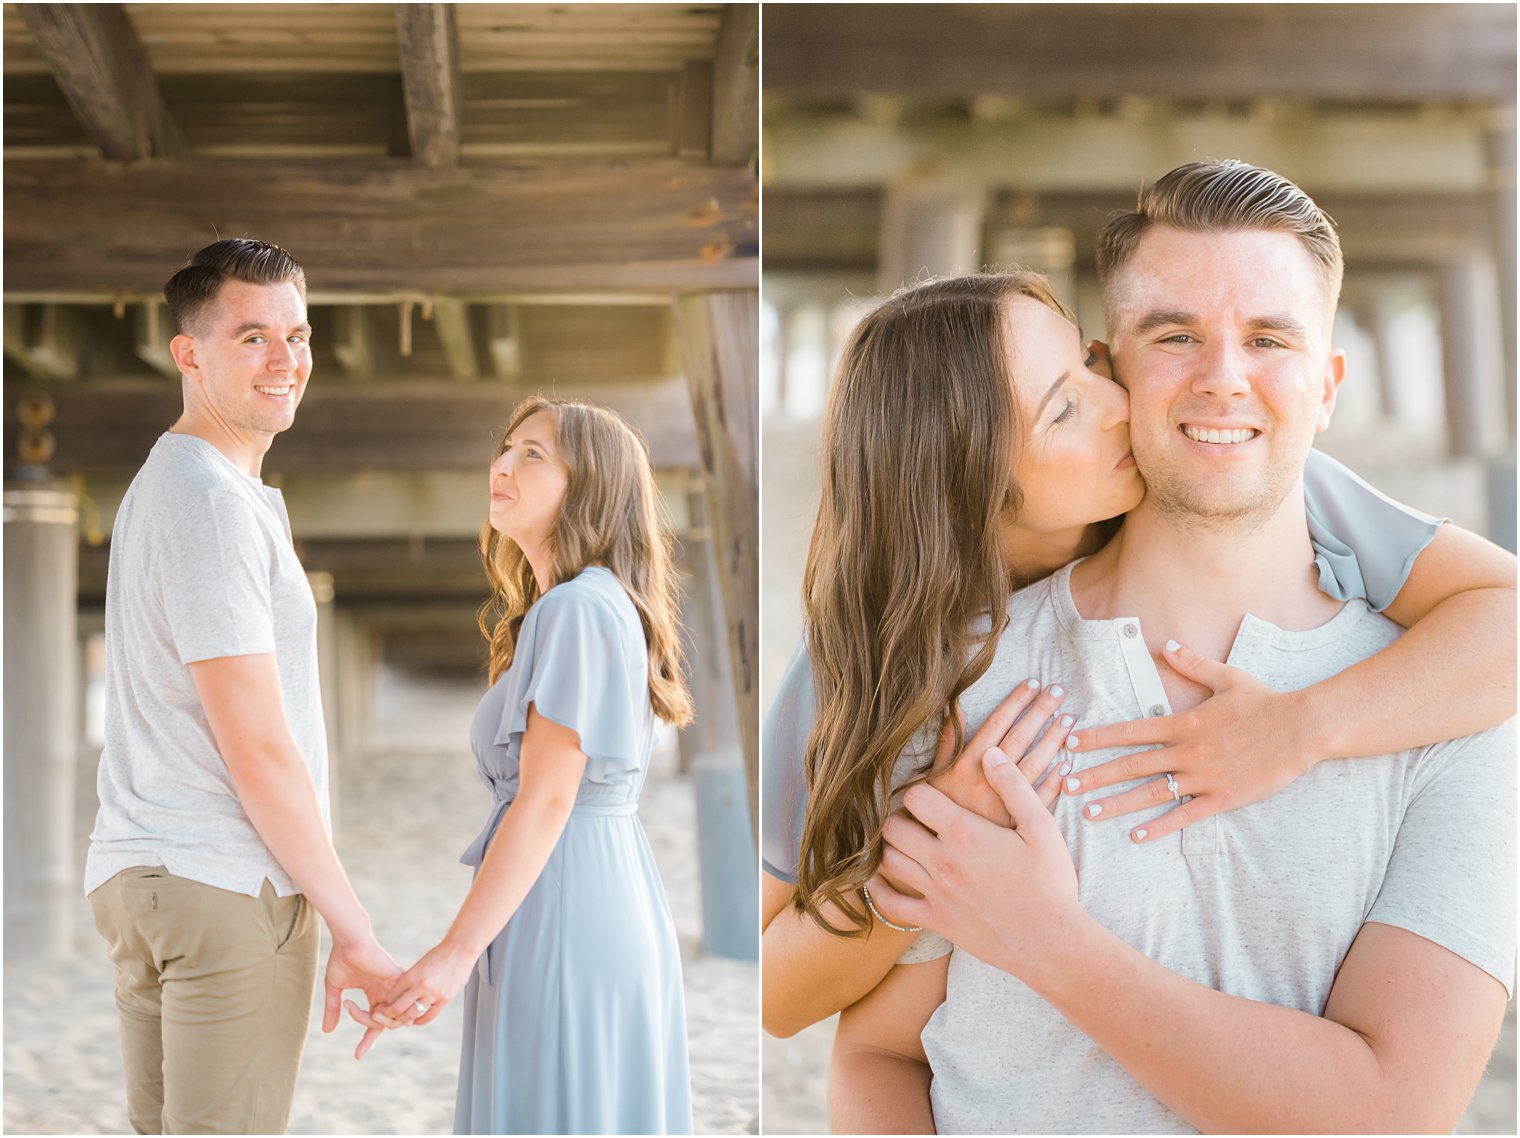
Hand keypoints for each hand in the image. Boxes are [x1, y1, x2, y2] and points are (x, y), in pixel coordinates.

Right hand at [323, 932, 402, 1059]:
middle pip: (385, 1024)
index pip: (376, 1023)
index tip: (357, 1056)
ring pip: (391, 1019)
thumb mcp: (335, 988)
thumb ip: (334, 1009)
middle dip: (369, 1032)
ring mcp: (394, 987)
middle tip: (350, 1013)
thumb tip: (327, 1031)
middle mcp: (387, 993)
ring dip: (372, 1022)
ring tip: (355, 1008)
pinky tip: (371, 1009)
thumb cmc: (343, 958)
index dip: (367, 1040)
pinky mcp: (397, 981)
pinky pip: (397, 1007)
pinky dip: (383, 1015)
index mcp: (375, 993)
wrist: (350, 939)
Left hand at [360, 941, 475, 1034]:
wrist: (461, 949)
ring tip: (400, 1019)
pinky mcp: (445, 999)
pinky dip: (419, 1021)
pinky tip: (415, 1020)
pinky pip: (429, 1016)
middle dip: (389, 1015)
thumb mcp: (421, 964)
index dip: (385, 1003)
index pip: (392, 995)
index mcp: (412, 974)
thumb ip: (412, 979)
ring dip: (403, 1020)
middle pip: (398, 1008)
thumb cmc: (440, 954)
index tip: (382, 1007)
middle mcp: (421, 985)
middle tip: (385, 1017)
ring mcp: (433, 994)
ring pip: (412, 1015)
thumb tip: (401, 994)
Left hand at [872, 747, 1081, 978]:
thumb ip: (1013, 786)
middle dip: (899, 816)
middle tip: (913, 817)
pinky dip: (879, 890)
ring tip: (904, 841)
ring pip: (888, 860)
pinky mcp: (935, 920)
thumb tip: (989, 753)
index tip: (929, 794)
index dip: (919, 790)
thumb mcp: (1041, 827)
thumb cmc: (1050, 883)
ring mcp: (935, 893)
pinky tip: (879, 879)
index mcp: (964, 833)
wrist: (1050, 942)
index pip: (916, 797)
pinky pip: (891, 904)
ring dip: (890, 847)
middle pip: (893, 827)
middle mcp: (941, 861)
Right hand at [926, 679, 1072, 827]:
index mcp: (966, 767)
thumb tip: (954, 709)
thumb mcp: (933, 779)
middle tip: (1058, 690)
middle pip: (1019, 739)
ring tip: (1068, 718)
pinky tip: (1068, 764)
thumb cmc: (934, 818)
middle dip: (1040, 711)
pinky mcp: (1018, 825)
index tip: (1033, 683)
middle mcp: (988, 782)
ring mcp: (1005, 804)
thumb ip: (946, 745)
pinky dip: (1057, 780)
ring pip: (1035, 764)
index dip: (1015, 702)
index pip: (996, 725)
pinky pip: (1043, 799)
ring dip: (1053, 739)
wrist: (941, 860)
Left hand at [1063, 640, 1314, 844]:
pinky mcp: (1223, 798)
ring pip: (1151, 793)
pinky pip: (1185, 816)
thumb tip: (1166, 644)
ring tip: (1088, 813)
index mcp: (1184, 722)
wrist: (1304, 728)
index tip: (1072, 745)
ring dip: (1117, 804)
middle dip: (1095, 776)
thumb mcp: (1226, 676)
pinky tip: (1136, 836)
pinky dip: (1159, 827)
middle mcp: (1187, 751)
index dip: (1098, 739)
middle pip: (1131, 765)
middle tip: (1064, 785)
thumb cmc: (1265, 701)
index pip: (1130, 731)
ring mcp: (1204, 777)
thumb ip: (1191, 663)